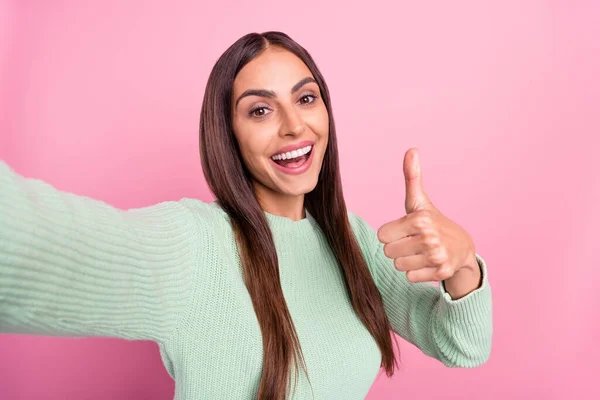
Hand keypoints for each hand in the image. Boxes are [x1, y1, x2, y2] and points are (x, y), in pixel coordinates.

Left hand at [377, 148, 476, 282]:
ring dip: (406, 261)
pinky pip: (410, 278)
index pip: (382, 235)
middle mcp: (428, 237)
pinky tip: (427, 264)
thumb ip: (412, 178)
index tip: (405, 230)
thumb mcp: (420, 201)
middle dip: (398, 248)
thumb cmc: (433, 222)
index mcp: (419, 219)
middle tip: (413, 242)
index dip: (391, 234)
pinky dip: (416, 273)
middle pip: (388, 252)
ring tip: (420, 252)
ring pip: (398, 266)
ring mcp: (436, 256)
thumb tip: (411, 150)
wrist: (462, 248)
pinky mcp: (441, 272)